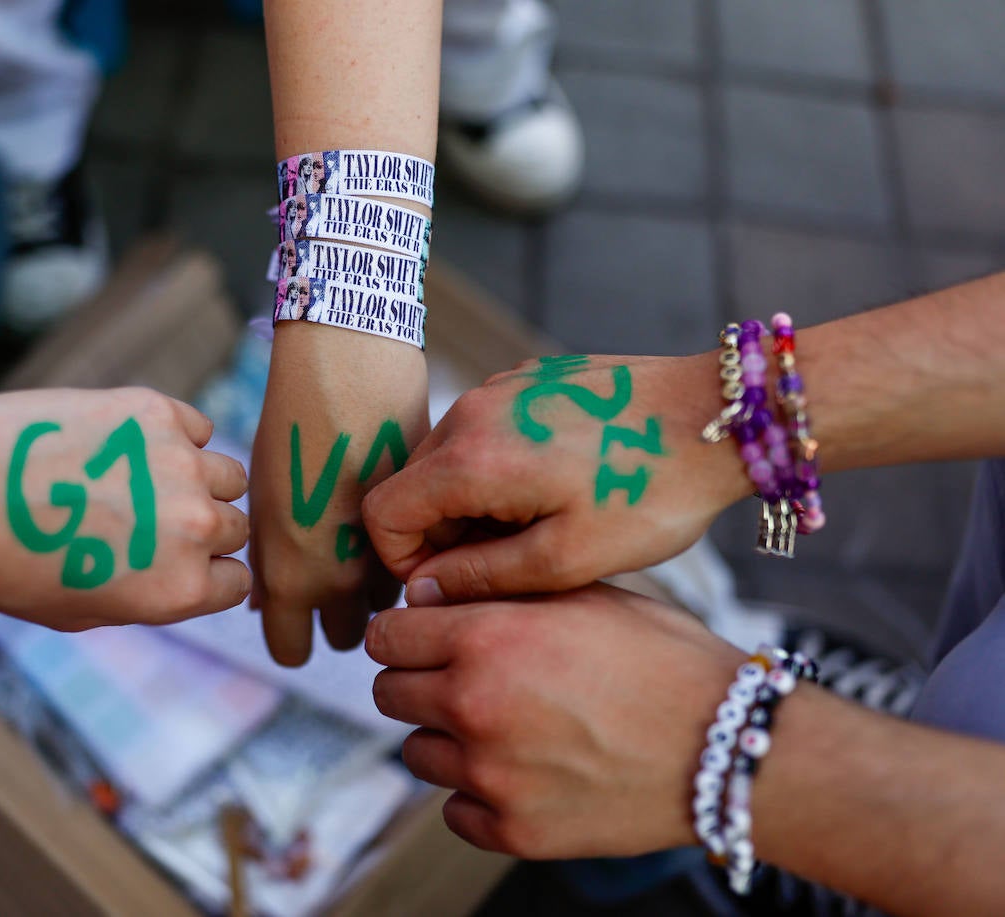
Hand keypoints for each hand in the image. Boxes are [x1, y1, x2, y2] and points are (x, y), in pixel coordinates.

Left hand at [0, 387, 250, 629]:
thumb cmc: (7, 562)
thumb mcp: (80, 613)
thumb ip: (145, 595)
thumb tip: (178, 572)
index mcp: (180, 589)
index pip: (238, 581)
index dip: (209, 572)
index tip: (179, 561)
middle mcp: (194, 528)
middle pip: (235, 526)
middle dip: (204, 528)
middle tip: (155, 519)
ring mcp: (181, 464)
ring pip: (228, 475)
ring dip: (199, 480)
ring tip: (147, 479)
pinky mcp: (156, 411)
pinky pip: (197, 426)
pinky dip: (178, 436)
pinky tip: (132, 445)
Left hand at [249, 325, 429, 665]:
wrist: (349, 366)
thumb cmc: (291, 424)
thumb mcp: (264, 496)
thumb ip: (270, 560)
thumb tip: (265, 606)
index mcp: (291, 575)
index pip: (292, 652)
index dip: (292, 637)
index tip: (296, 619)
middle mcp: (343, 578)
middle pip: (351, 639)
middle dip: (343, 618)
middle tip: (337, 578)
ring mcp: (394, 553)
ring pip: (394, 602)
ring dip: (384, 584)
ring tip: (371, 537)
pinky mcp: (433, 526)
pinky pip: (425, 561)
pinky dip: (418, 550)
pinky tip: (401, 512)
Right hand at [362, 354, 749, 604]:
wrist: (718, 416)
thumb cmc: (650, 492)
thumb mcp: (568, 558)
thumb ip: (481, 577)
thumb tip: (420, 592)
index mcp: (471, 458)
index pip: (385, 513)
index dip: (403, 562)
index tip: (453, 584)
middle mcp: (471, 411)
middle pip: (411, 485)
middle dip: (440, 534)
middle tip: (506, 564)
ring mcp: (499, 388)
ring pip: (445, 459)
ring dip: (469, 502)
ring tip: (536, 527)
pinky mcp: (527, 379)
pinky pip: (482, 432)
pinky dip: (495, 468)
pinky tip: (555, 487)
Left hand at [367, 584, 745, 857]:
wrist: (728, 746)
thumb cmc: (664, 659)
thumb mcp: (584, 595)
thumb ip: (502, 592)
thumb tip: (438, 596)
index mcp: (486, 638)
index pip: (387, 633)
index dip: (405, 630)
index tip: (422, 636)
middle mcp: (474, 705)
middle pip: (389, 692)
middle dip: (417, 680)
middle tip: (462, 678)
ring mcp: (490, 776)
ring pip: (416, 753)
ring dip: (445, 738)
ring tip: (502, 726)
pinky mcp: (513, 830)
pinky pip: (456, 810)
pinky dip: (477, 793)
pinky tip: (523, 771)